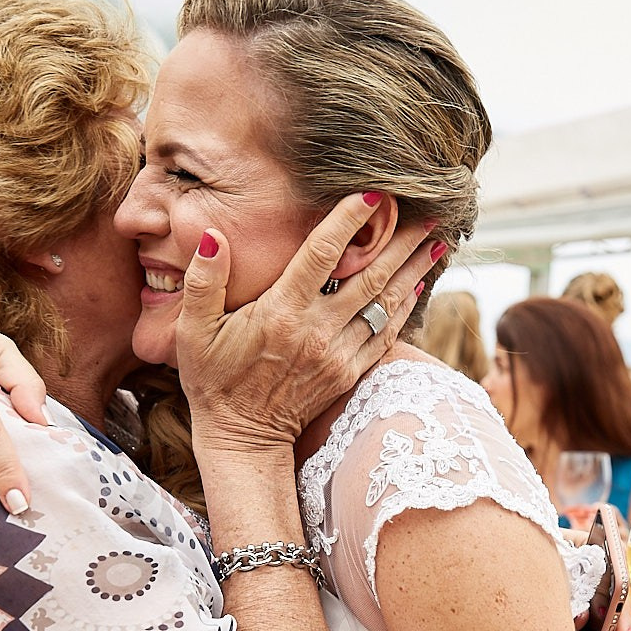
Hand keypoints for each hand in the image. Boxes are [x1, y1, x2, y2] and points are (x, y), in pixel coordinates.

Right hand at [176, 194, 441, 454]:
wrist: (243, 436)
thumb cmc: (214, 379)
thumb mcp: (194, 331)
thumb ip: (203, 281)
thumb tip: (213, 236)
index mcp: (282, 312)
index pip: (322, 254)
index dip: (349, 219)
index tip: (374, 193)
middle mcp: (317, 330)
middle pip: (370, 275)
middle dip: (401, 241)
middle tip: (429, 212)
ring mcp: (338, 353)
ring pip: (385, 303)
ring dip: (413, 270)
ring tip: (436, 242)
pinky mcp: (349, 372)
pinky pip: (386, 334)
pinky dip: (405, 307)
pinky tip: (418, 285)